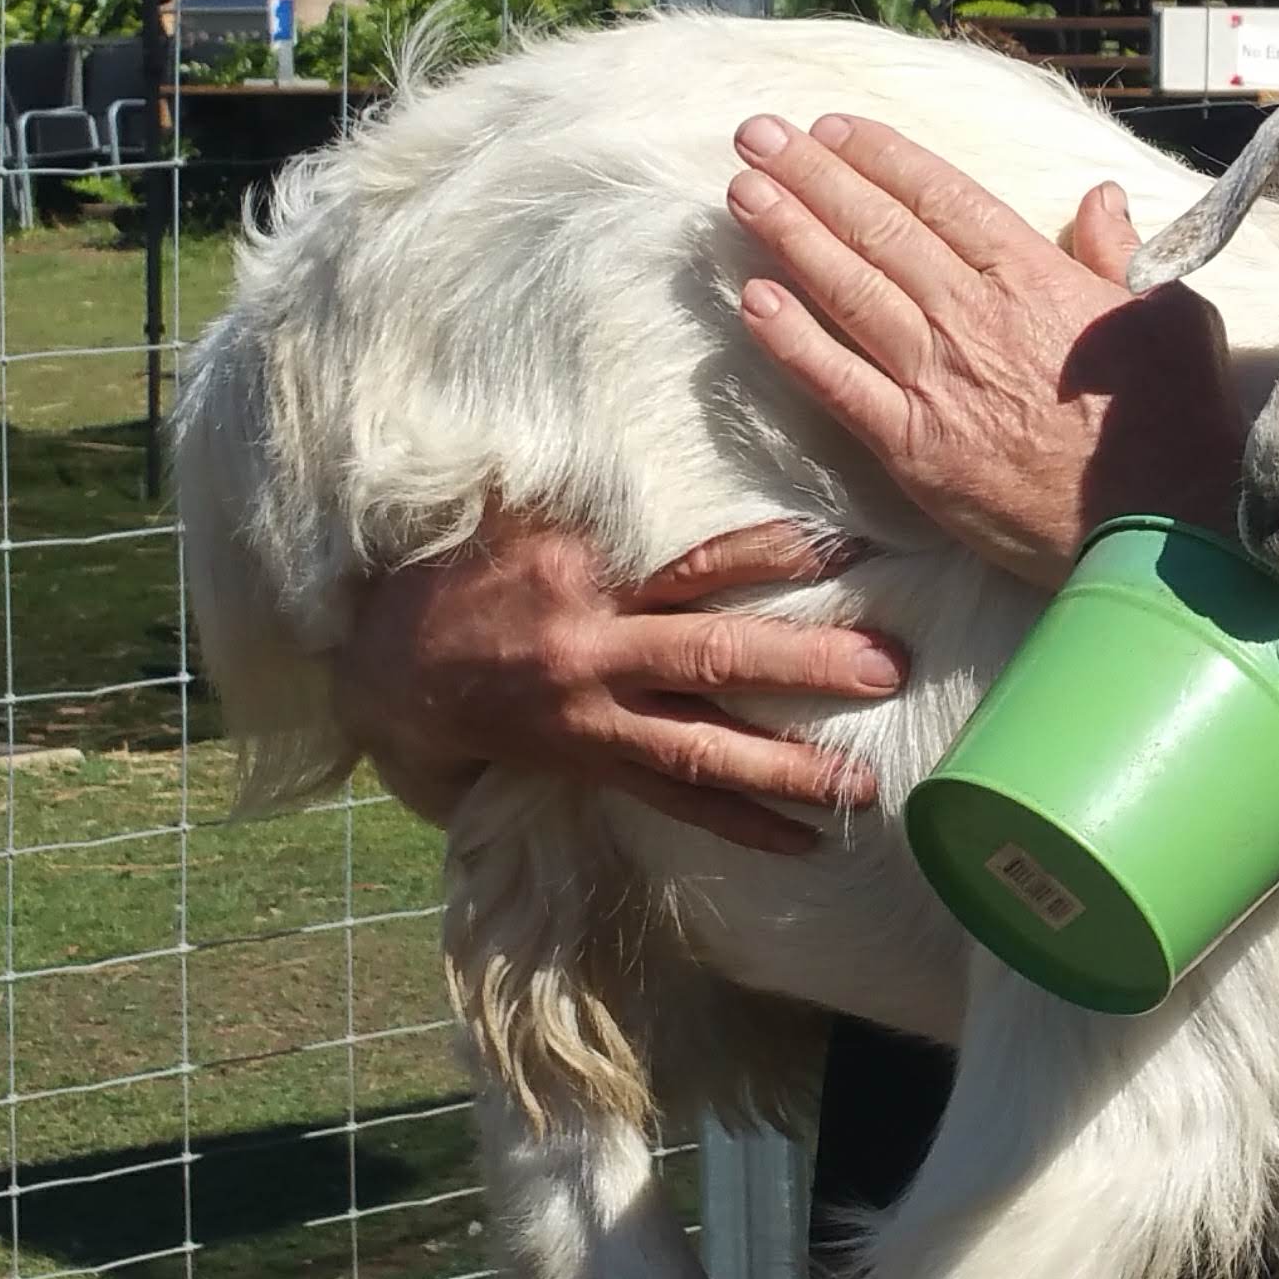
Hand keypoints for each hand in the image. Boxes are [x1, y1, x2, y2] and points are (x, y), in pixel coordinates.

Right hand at [334, 510, 902, 853]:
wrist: (391, 670)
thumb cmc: (464, 577)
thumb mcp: (518, 514)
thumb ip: (597, 490)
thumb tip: (658, 435)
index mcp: (585, 579)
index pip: (694, 565)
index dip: (771, 556)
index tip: (844, 550)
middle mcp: (595, 653)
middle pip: (712, 661)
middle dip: (803, 668)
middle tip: (886, 670)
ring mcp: (595, 721)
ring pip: (702, 752)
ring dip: (788, 772)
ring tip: (866, 787)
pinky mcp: (595, 767)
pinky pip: (676, 802)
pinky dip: (741, 825)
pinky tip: (805, 843)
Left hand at [724, 113, 1242, 586]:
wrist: (1161, 523)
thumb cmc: (1175, 420)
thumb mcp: (1168, 312)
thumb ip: (1120, 252)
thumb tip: (1098, 199)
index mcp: (1033, 274)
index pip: (940, 196)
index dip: (879, 157)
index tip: (831, 128)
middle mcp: (973, 315)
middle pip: (879, 230)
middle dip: (812, 176)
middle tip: (757, 136)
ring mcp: (937, 381)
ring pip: (848, 292)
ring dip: (789, 237)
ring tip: (742, 193)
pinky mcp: (914, 448)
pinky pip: (838, 384)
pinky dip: (792, 342)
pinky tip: (752, 301)